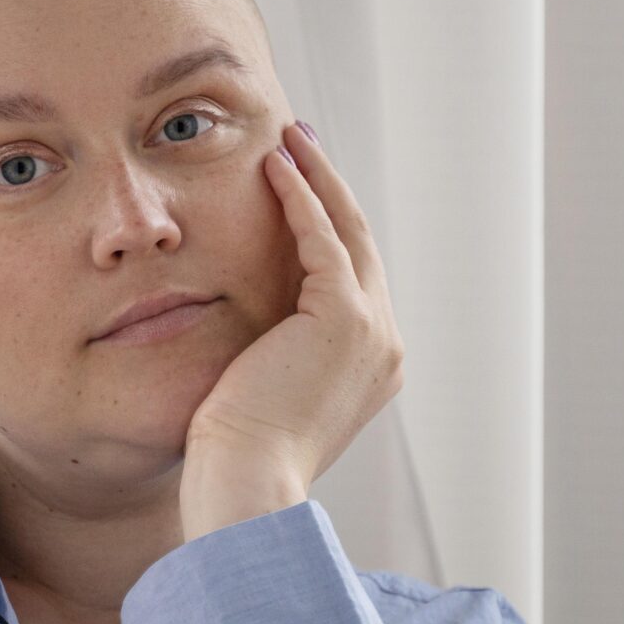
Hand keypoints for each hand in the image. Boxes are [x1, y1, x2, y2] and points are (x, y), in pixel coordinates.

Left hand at [181, 122, 406, 535]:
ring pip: (347, 232)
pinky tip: (274, 168)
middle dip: (330, 188)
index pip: (352, 278)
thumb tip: (251, 334)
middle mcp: (385, 346)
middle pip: (360, 245)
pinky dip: (300, 197)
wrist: (247, 484)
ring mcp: (372, 330)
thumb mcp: (265, 395)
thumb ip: (276, 355)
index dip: (329, 225)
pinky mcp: (344, 318)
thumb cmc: (239, 457)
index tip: (302, 187)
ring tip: (289, 139)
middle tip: (301, 143)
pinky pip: (322, 239)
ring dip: (317, 178)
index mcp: (371, 367)